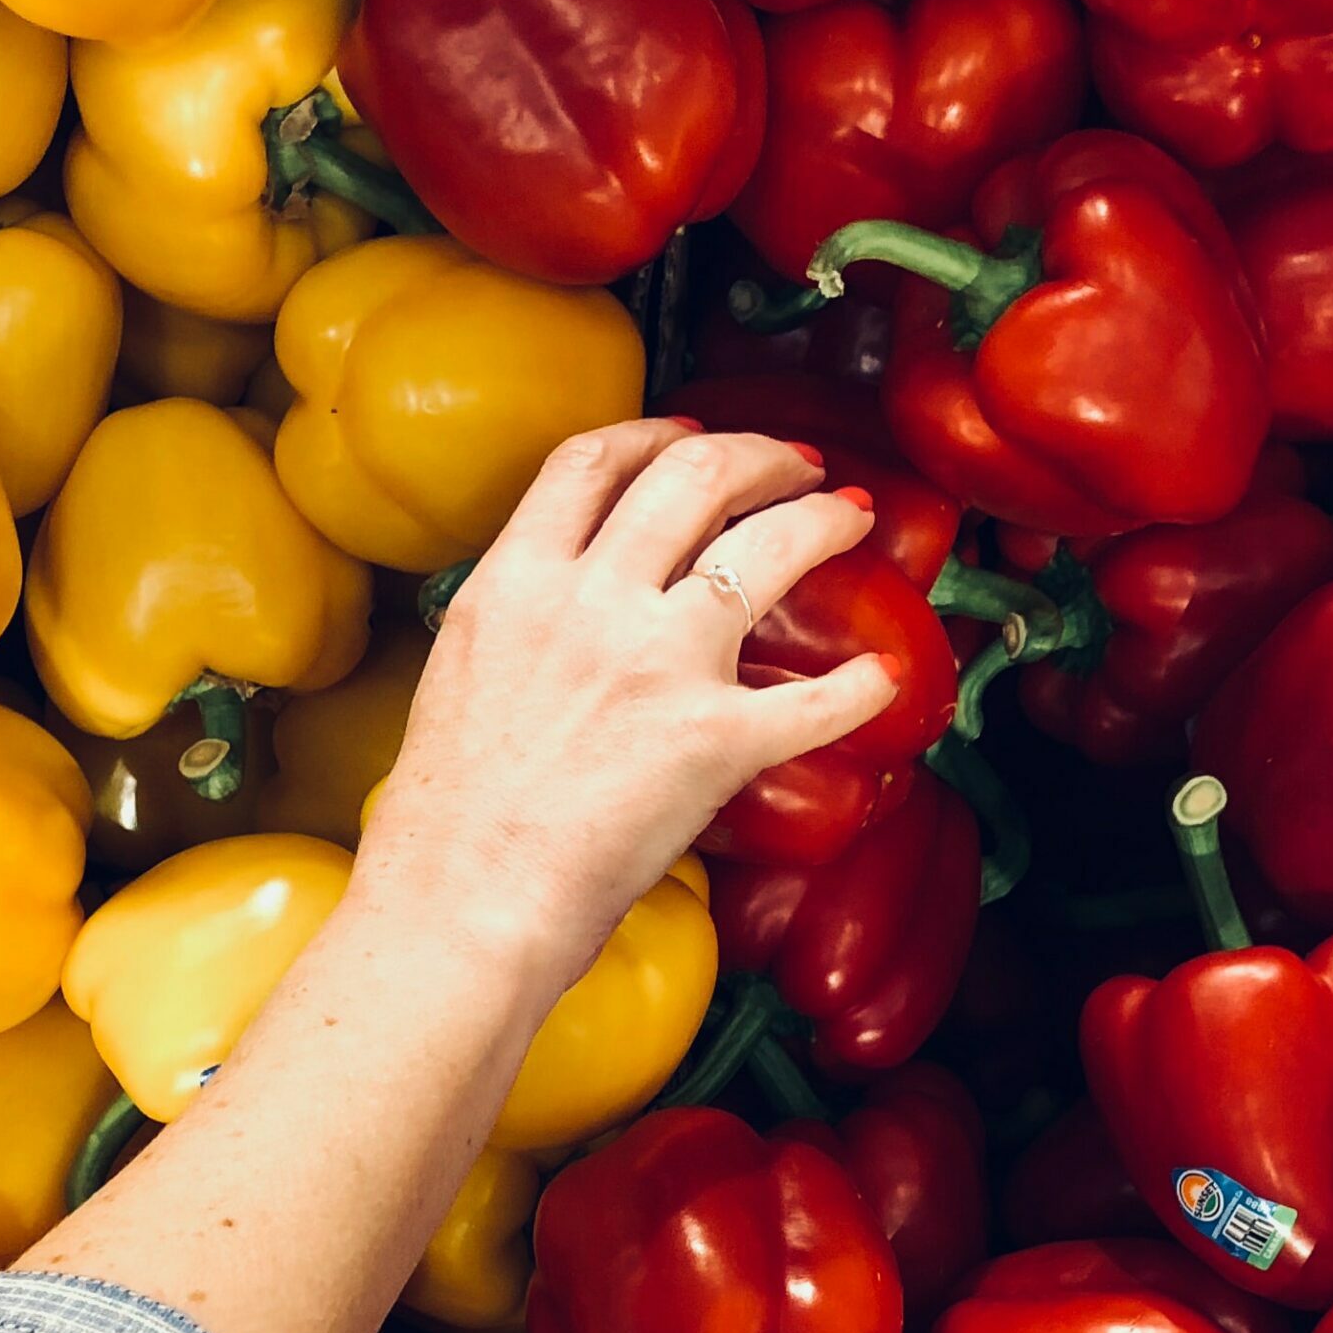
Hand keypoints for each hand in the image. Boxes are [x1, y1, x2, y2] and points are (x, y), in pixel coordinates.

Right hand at [358, 417, 898, 988]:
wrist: (462, 899)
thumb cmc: (448, 818)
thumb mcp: (461, 674)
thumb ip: (518, 621)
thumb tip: (558, 610)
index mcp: (516, 583)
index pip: (591, 463)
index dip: (654, 433)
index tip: (692, 433)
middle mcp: (591, 602)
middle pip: (694, 475)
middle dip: (761, 455)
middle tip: (797, 465)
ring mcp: (658, 663)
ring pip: (767, 547)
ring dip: (823, 519)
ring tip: (852, 516)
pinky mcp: (714, 739)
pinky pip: (815, 700)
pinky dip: (861, 688)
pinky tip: (884, 677)